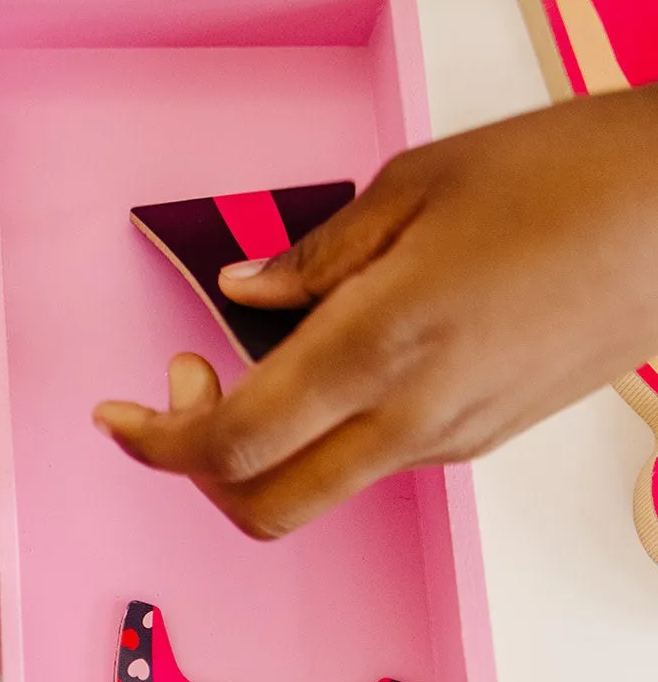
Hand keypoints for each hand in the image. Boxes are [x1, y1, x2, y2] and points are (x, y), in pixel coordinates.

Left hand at [93, 86, 657, 536]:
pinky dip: (319, 432)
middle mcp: (412, 417)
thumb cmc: (565, 175)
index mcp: (379, 347)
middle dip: (197, 469)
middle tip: (185, 386)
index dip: (157, 444)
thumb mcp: (415, 186)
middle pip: (264, 506)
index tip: (117, 416)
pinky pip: (374, 458)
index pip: (234, 442)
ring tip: (252, 354)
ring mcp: (453, 439)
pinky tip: (327, 357)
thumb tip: (241, 291)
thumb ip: (316, 257)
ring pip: (318, 488)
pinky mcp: (485, 437)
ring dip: (258, 449)